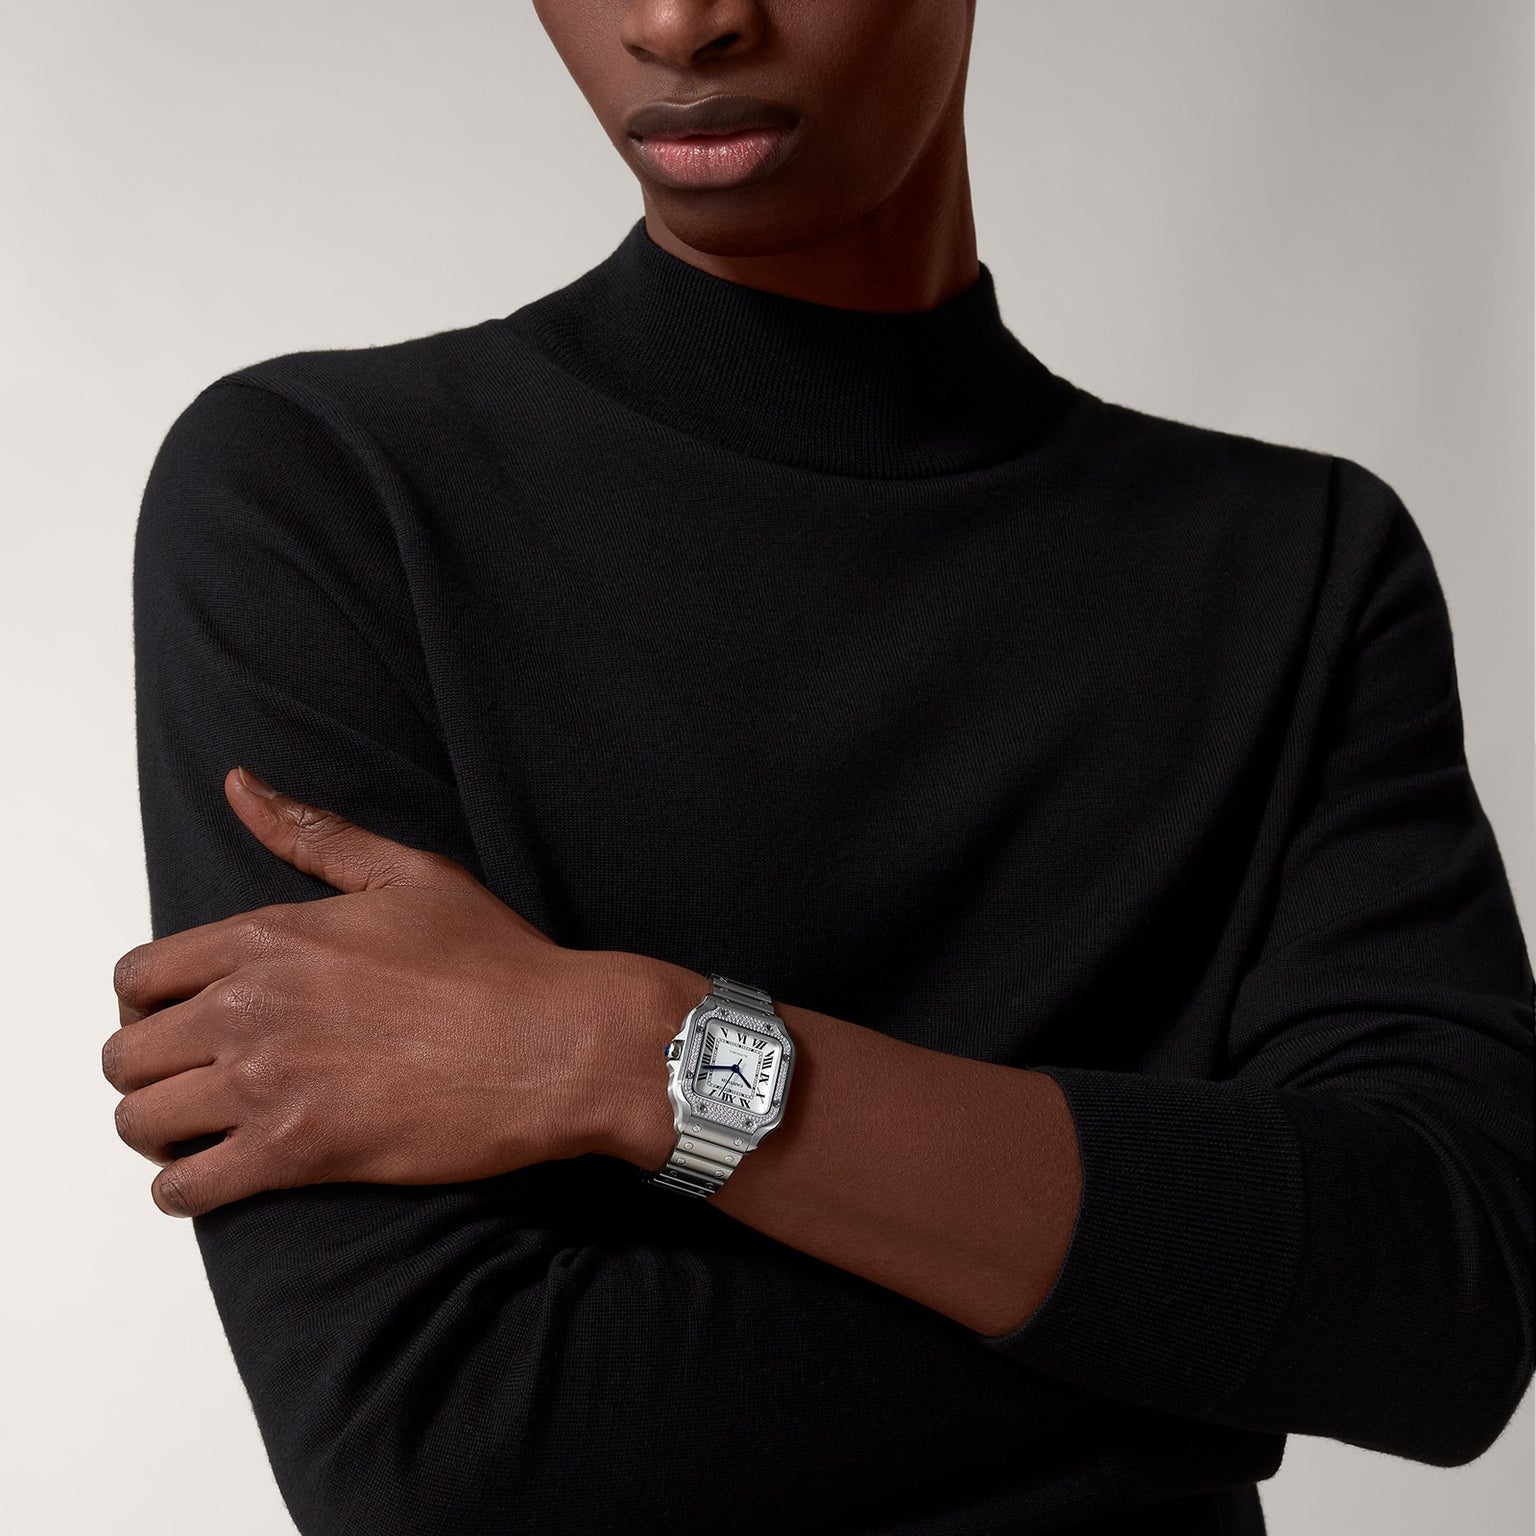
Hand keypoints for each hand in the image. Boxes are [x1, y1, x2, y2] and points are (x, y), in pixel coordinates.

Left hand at [105, 766, 643, 1217]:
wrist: (559, 1043)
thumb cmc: (497, 962)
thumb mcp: (408, 874)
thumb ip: (313, 833)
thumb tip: (239, 784)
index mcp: (269, 936)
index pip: (140, 976)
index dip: (148, 1005)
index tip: (179, 1024)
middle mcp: (252, 1005)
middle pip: (125, 1054)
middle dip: (151, 1071)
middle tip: (196, 1083)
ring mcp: (269, 1081)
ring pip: (139, 1121)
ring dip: (160, 1131)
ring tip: (204, 1131)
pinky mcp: (297, 1152)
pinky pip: (185, 1188)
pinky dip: (186, 1189)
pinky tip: (221, 1176)